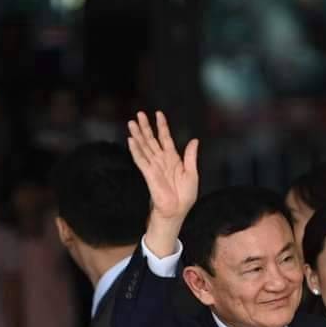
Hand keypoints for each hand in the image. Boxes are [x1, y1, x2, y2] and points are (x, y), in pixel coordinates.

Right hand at [126, 111, 197, 255]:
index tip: (158, 114)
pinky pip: (140, 159)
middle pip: (151, 140)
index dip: (162, 126)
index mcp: (173, 159)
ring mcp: (153, 166)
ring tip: (131, 122)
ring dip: (138, 134)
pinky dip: (135, 149)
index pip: (165, 138)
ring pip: (144, 147)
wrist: (176, 212)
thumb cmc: (184, 197)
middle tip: (139, 114)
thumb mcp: (192, 174)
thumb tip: (194, 140)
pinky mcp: (148, 174)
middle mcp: (161, 161)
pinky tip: (130, 139)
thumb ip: (190, 157)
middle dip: (145, 127)